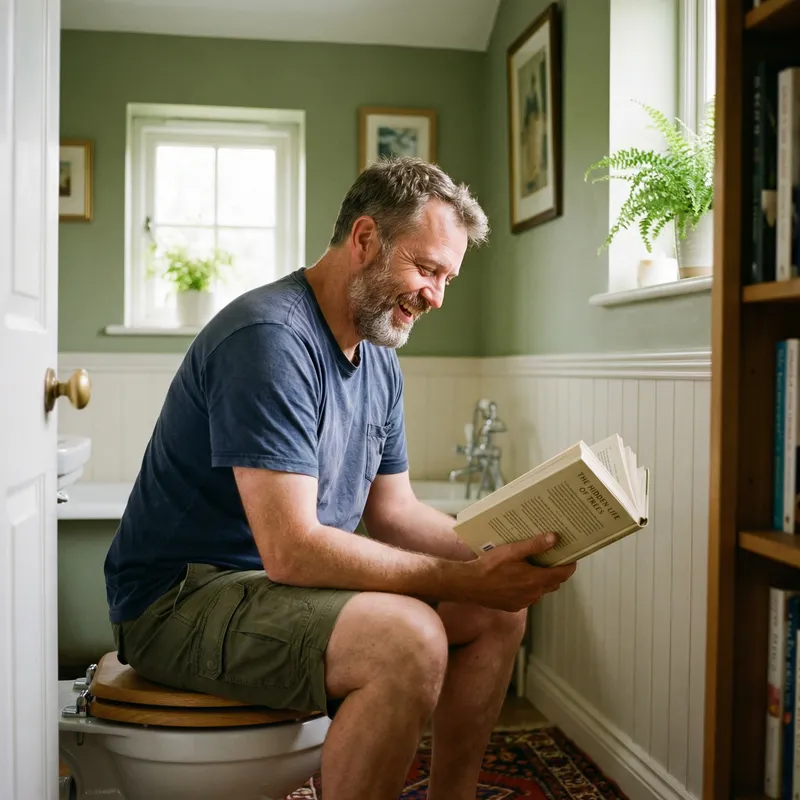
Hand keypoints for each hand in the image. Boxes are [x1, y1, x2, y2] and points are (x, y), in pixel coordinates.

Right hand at [460, 533, 575, 611]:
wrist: (469, 585)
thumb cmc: (489, 566)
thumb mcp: (512, 551)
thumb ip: (534, 545)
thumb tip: (554, 538)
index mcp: (535, 580)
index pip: (563, 574)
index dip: (570, 565)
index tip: (571, 556)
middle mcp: (533, 594)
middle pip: (554, 582)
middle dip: (556, 571)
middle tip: (552, 557)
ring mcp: (524, 602)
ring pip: (541, 590)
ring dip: (542, 579)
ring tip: (534, 565)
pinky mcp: (514, 606)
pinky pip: (528, 597)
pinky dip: (529, 587)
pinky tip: (518, 577)